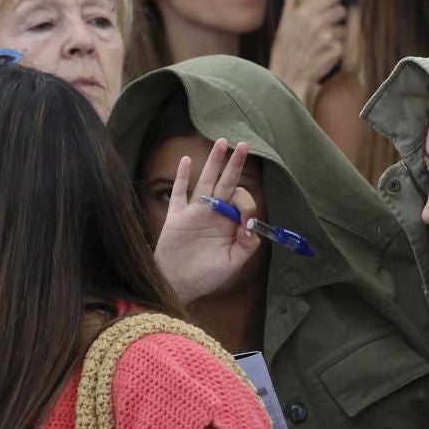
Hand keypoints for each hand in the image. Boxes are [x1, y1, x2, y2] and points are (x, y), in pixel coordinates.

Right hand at [154, 139, 261, 305]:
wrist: (178, 285)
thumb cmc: (207, 276)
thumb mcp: (234, 262)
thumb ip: (247, 244)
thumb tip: (251, 223)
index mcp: (229, 222)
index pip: (240, 201)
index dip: (246, 205)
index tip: (245, 222)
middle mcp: (213, 213)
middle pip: (226, 182)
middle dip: (235, 165)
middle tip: (244, 145)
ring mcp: (194, 212)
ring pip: (205, 181)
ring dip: (213, 162)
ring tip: (221, 143)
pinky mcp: (176, 217)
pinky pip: (178, 193)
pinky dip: (181, 177)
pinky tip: (186, 161)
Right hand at [268, 0, 346, 106]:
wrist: (287, 78)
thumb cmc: (284, 51)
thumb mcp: (283, 23)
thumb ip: (291, 0)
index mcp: (303, 13)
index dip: (333, 0)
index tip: (331, 5)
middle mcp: (316, 23)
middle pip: (342, 10)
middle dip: (337, 18)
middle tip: (328, 26)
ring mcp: (327, 38)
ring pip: (344, 28)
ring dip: (338, 35)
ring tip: (324, 43)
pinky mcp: (335, 51)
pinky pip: (344, 45)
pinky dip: (338, 50)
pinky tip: (326, 54)